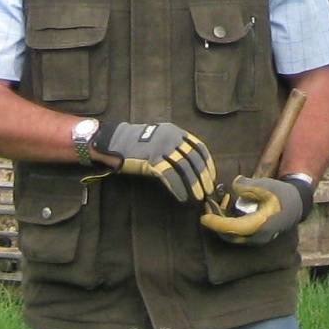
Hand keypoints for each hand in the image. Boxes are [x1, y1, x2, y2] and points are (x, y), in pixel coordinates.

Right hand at [94, 121, 216, 202]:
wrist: (116, 141)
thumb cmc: (137, 143)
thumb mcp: (160, 138)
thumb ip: (175, 147)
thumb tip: (191, 167)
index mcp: (176, 132)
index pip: (199, 147)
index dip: (208, 164)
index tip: (212, 177)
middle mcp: (171, 138)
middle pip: (193, 159)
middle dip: (203, 177)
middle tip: (208, 190)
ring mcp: (162, 148)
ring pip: (184, 169)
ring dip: (193, 185)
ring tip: (197, 196)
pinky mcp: (152, 160)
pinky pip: (170, 176)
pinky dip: (178, 188)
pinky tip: (182, 196)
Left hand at [199, 175, 311, 245]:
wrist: (295, 204)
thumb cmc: (281, 194)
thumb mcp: (266, 186)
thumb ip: (249, 186)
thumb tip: (234, 185)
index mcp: (261, 225)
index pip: (234, 228)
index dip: (217, 224)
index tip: (203, 217)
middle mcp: (257, 236)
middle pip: (229, 234)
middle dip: (215, 222)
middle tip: (207, 207)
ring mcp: (256, 239)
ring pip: (231, 235)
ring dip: (220, 222)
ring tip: (215, 204)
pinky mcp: (254, 237)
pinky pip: (236, 234)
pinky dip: (227, 223)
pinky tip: (225, 208)